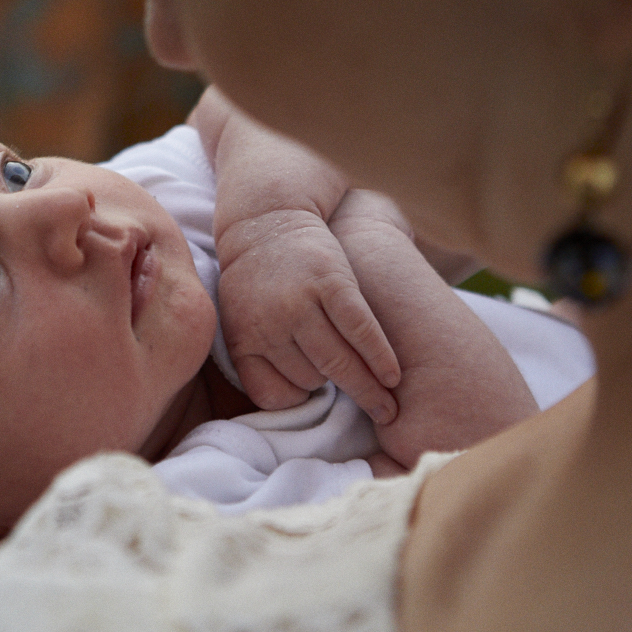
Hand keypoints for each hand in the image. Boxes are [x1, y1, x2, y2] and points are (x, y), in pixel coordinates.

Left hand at [214, 207, 400, 423]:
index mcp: (244, 337)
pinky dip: (380, 357)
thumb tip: (296, 402)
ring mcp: (300, 303)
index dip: (296, 397)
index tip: (314, 394)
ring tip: (388, 406)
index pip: (274, 394)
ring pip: (339, 363)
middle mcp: (269, 323)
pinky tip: (393, 375)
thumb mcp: (238, 320)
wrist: (266, 218)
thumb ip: (258, 357)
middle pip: (311, 381)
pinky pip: (361, 331)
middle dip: (339, 393)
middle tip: (374, 413)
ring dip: (368, 389)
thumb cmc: (255, 280)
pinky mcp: (331, 282)